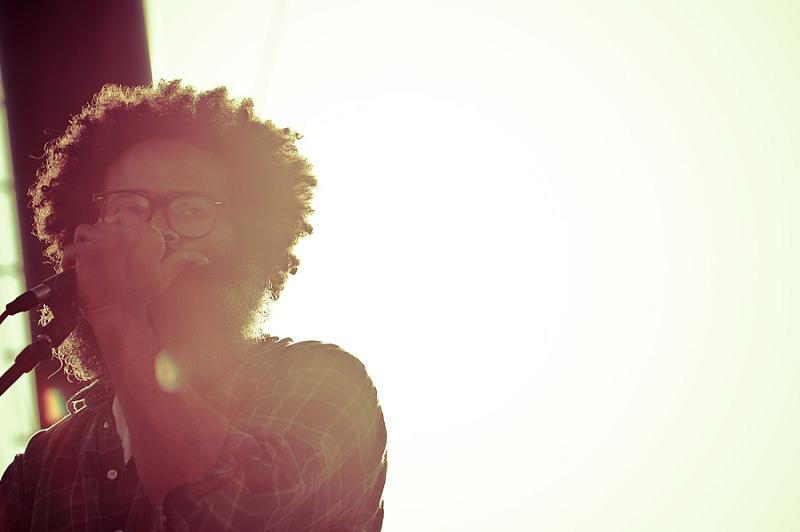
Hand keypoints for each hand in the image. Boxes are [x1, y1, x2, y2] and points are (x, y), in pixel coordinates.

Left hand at [62, 220, 208, 323]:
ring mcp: (106, 241)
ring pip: (84, 232)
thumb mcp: (165, 275)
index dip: (116, 229)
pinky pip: (71, 248)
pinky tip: (76, 271)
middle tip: (101, 261)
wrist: (122, 315)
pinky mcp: (87, 251)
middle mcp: (127, 234)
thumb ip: (182, 261)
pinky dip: (69, 260)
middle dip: (98, 241)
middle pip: (102, 224)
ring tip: (86, 264)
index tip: (113, 246)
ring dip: (82, 247)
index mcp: (147, 236)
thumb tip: (205, 259)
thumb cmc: (143, 296)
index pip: (126, 215)